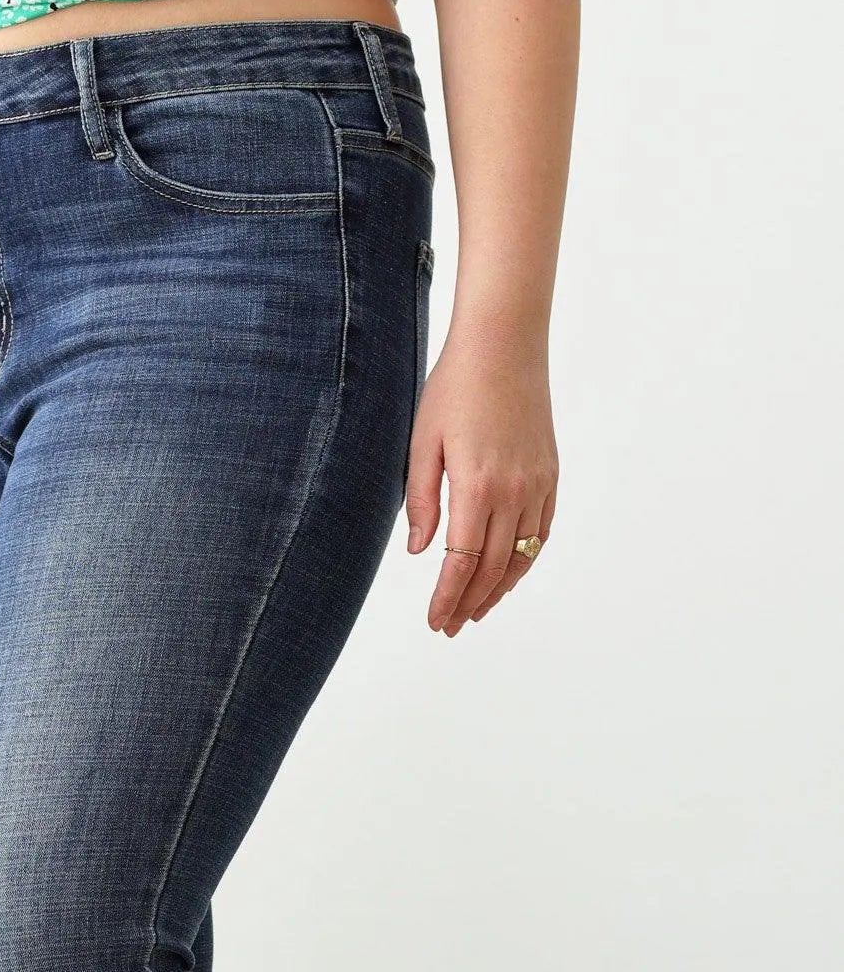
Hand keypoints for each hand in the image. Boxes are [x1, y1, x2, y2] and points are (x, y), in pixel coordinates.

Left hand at [404, 327, 558, 638]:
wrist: (504, 344)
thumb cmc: (454, 387)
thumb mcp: (422, 443)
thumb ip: (421, 501)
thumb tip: (420, 551)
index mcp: (477, 487)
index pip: (462, 563)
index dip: (448, 598)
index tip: (436, 621)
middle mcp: (513, 492)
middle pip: (493, 569)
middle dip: (470, 603)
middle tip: (450, 626)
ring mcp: (537, 484)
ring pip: (522, 557)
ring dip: (499, 590)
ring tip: (476, 611)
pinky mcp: (550, 474)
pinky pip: (541, 532)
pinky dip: (525, 561)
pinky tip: (508, 575)